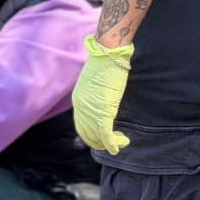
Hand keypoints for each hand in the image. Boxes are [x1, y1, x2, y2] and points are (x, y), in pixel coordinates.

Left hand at [72, 36, 133, 154]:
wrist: (109, 53)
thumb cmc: (106, 62)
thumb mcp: (95, 81)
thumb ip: (95, 94)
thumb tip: (103, 99)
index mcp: (78, 100)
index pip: (81, 126)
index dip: (91, 135)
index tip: (103, 138)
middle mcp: (81, 107)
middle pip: (87, 134)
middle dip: (100, 143)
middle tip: (114, 143)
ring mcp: (91, 111)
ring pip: (98, 137)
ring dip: (109, 143)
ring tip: (121, 141)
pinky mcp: (103, 112)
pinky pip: (106, 135)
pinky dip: (113, 144)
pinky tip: (119, 146)